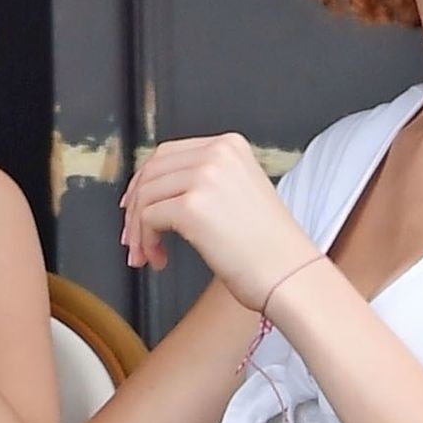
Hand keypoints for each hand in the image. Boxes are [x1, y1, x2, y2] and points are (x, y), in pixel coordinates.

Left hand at [119, 133, 319, 311]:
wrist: (290, 275)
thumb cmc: (269, 248)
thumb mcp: (239, 194)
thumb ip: (203, 182)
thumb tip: (154, 191)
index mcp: (230, 146)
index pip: (168, 153)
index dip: (144, 182)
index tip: (134, 206)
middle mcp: (217, 154)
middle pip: (151, 172)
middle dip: (134, 207)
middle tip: (133, 237)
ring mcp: (205, 178)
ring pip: (145, 196)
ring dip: (138, 230)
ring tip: (148, 255)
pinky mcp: (193, 207)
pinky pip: (147, 219)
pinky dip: (145, 242)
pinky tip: (159, 259)